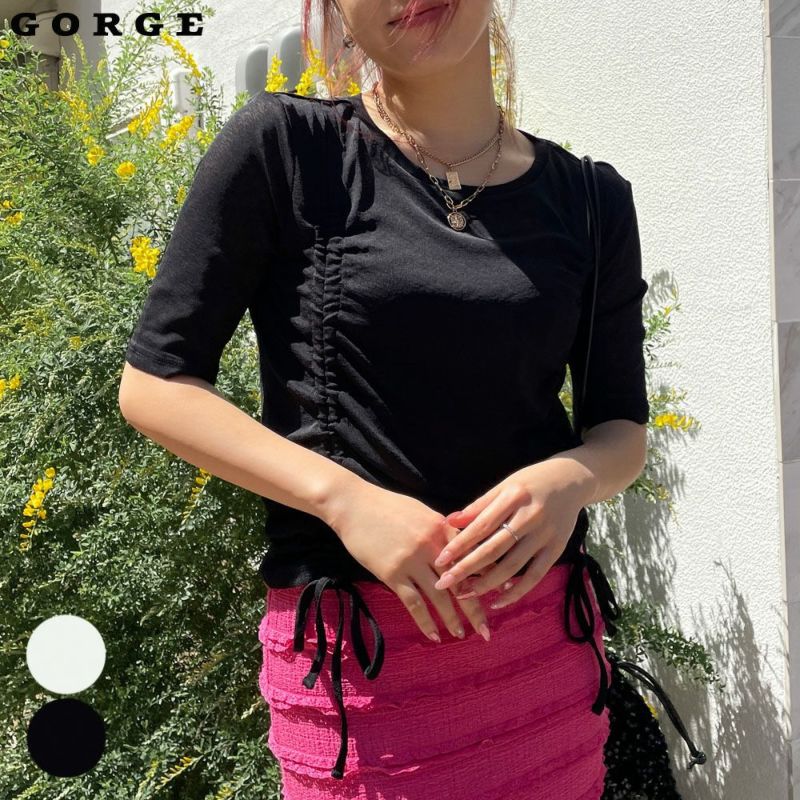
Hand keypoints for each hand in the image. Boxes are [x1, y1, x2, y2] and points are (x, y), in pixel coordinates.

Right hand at [321, 481, 491, 642]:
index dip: (486, 577)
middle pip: (460, 581)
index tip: (499, 594)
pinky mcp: (392, 573)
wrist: (352, 504)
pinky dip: (425, 621)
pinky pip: (414, 602)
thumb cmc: (386, 506)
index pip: (471, 556)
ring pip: (439, 596)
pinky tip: (433, 635)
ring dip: (452, 618)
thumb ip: (440, 530)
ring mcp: (411, 560)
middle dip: (475, 608)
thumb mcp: (420, 512)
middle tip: (487, 630)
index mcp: (441, 527)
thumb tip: (458, 547)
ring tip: (461, 634)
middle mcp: (431, 545)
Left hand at [431, 462, 586, 608]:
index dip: (459, 544)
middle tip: (445, 584)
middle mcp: (530, 516)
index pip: (481, 526)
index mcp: (513, 496)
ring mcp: (546, 534)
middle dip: (467, 569)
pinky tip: (499, 600)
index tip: (440, 560)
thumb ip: (479, 506)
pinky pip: (536, 575)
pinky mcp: (558, 547)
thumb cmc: (531, 482)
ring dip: (488, 584)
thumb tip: (450, 521)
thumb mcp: (504, 486)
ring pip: (513, 566)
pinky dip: (518, 590)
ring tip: (466, 593)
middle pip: (494, 549)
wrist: (572, 479)